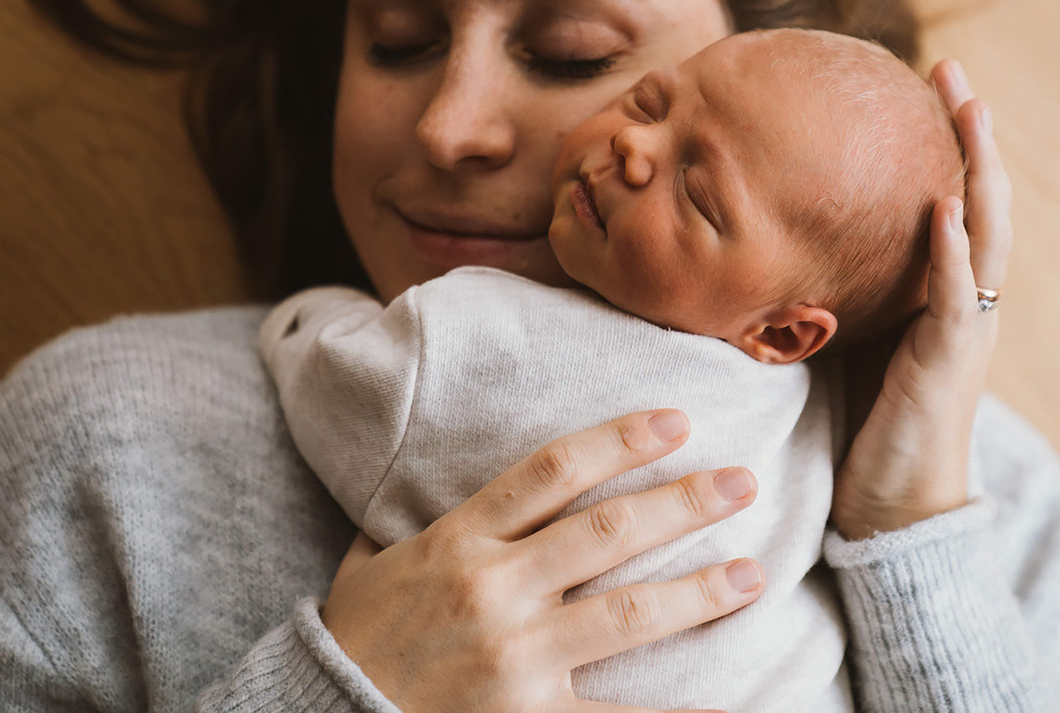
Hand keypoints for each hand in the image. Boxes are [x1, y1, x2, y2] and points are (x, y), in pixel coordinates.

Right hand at [322, 409, 762, 712]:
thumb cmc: (354, 638)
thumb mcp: (370, 563)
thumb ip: (406, 521)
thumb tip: (419, 483)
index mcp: (457, 541)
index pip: (552, 472)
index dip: (619, 440)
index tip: (675, 421)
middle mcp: (493, 590)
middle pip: (606, 532)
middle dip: (681, 502)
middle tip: (741, 480)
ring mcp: (515, 657)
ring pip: (626, 612)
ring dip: (698, 590)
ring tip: (752, 572)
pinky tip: (728, 704)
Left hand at [832, 59, 1010, 539]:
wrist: (893, 500)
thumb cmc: (867, 422)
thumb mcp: (851, 340)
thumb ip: (840, 291)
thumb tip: (781, 246)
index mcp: (939, 293)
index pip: (949, 202)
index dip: (943, 144)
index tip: (924, 87)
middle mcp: (963, 300)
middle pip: (976, 199)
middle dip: (967, 132)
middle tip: (950, 68)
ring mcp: (963, 327)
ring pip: (982, 232)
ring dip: (975, 167)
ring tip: (966, 107)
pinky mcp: (947, 360)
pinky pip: (953, 294)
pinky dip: (949, 249)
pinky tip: (941, 205)